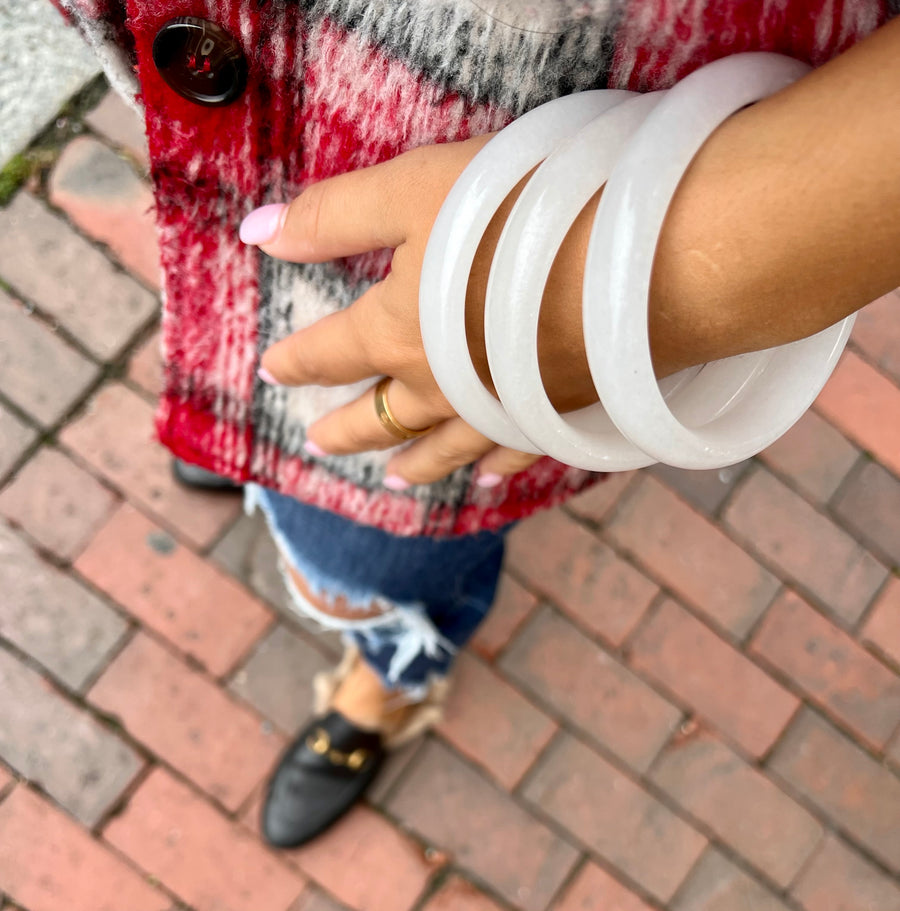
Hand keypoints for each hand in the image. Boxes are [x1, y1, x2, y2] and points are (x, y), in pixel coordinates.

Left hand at [242, 136, 592, 487]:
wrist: (641, 262)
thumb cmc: (518, 213)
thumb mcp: (412, 191)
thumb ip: (334, 216)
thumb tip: (256, 235)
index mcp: (396, 333)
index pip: (330, 353)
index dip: (297, 361)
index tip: (272, 372)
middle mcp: (441, 385)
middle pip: (381, 415)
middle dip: (347, 428)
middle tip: (320, 446)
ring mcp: (498, 407)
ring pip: (443, 448)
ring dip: (415, 464)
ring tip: (393, 481)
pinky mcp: (553, 412)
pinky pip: (513, 453)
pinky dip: (495, 468)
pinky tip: (489, 481)